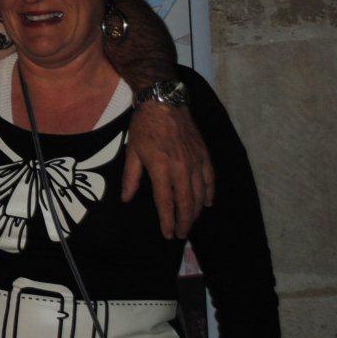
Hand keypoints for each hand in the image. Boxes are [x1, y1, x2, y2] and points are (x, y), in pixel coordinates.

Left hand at [122, 103, 214, 238]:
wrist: (163, 103)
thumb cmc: (144, 127)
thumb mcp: (132, 152)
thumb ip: (131, 178)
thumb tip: (126, 199)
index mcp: (161, 169)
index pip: (166, 202)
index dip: (167, 221)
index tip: (168, 234)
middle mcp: (181, 169)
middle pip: (186, 203)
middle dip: (184, 222)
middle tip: (181, 234)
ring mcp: (195, 162)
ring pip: (200, 194)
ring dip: (196, 211)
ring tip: (191, 222)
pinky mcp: (204, 154)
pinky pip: (210, 179)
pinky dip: (210, 193)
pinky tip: (207, 203)